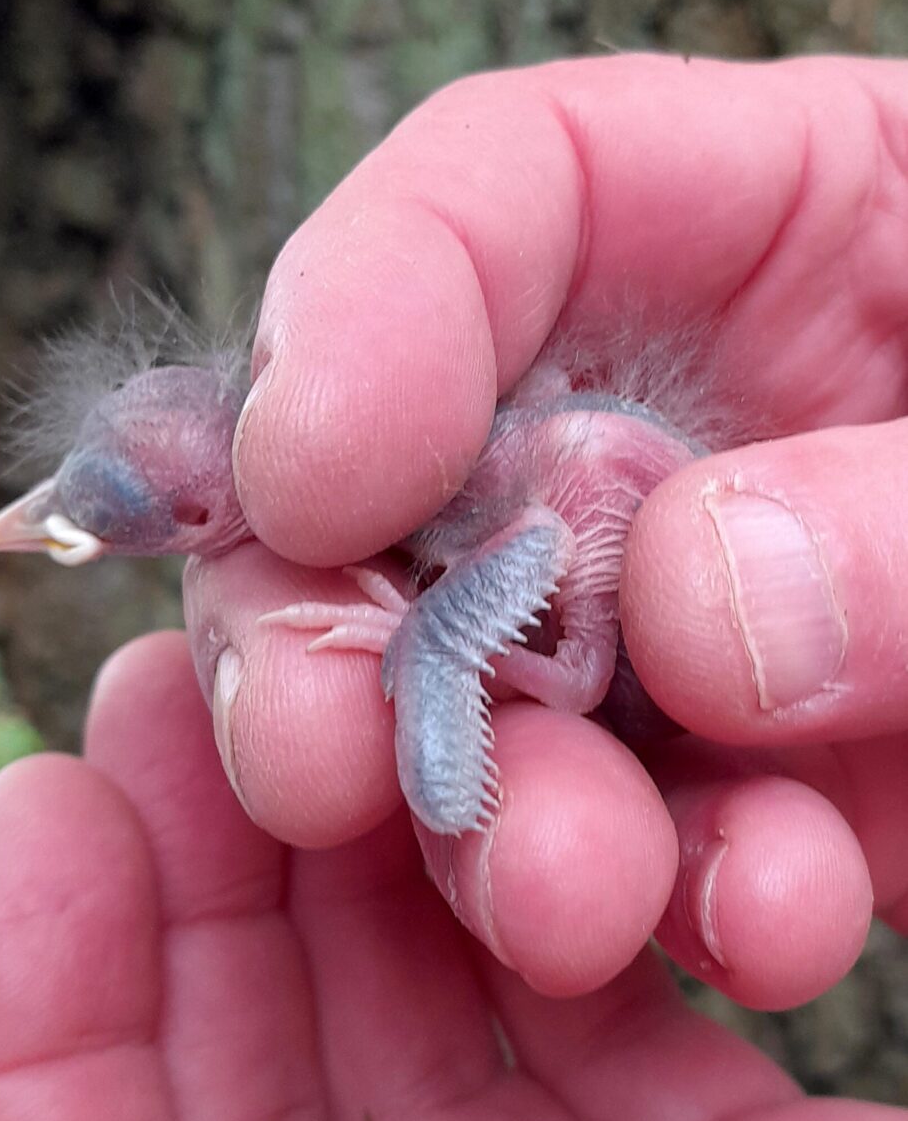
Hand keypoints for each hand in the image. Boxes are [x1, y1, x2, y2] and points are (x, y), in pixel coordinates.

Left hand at [0, 634, 907, 1120]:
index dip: (51, 1024)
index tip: (43, 799)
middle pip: (260, 1119)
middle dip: (214, 895)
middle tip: (183, 689)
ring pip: (429, 1058)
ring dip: (379, 875)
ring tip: (341, 687)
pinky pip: (612, 1047)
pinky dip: (569, 920)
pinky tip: (537, 791)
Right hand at [183, 53, 907, 1009]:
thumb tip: (693, 609)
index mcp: (813, 225)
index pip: (508, 199)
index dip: (368, 309)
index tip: (307, 474)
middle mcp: (706, 421)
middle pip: (426, 481)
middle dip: (355, 624)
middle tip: (329, 751)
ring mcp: (703, 616)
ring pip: (493, 693)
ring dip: (497, 806)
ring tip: (563, 892)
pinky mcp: (741, 779)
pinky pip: (632, 836)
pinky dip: (670, 895)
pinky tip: (760, 921)